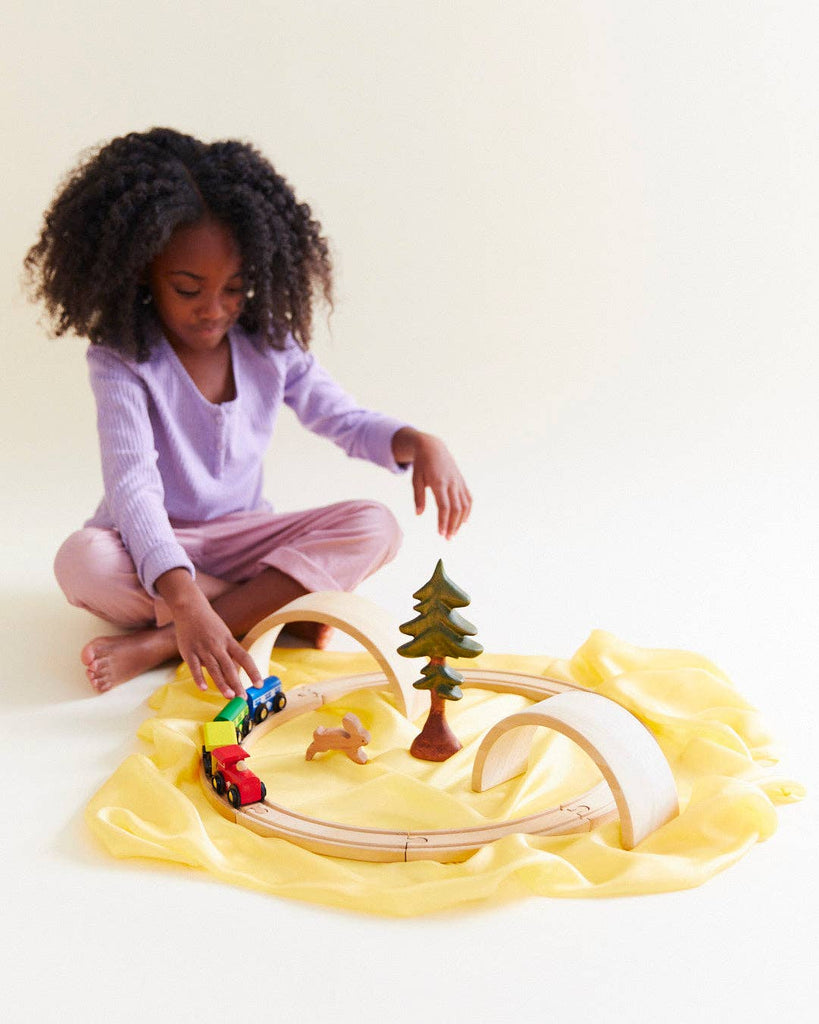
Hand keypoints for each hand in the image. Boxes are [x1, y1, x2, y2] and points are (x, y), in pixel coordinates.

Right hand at [155, 569, 261, 697]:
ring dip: (221, 684)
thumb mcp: (224, 635)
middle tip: (243, 698)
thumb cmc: (209, 625)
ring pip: (214, 669)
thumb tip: (232, 673)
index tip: (259, 684)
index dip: (253, 671)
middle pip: (229, 667)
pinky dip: (199, 678)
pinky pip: (194, 667)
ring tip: (229, 696)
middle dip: (237, 684)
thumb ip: (227, 654)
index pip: (245, 658)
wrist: (190, 609)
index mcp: (229, 641)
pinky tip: (204, 688)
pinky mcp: (189, 652)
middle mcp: (218, 646)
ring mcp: (203, 649)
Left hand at [392, 427, 471, 538]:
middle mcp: (451, 483)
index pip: (444, 506)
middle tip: (447, 538)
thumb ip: (418, 497)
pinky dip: (467, 511)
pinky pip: (468, 498)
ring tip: (453, 533)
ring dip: (460, 521)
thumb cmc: (421, 464)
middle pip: (456, 508)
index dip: (444, 521)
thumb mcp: (416, 479)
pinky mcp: (462, 481)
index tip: (441, 534)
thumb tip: (419, 514)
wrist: (433, 447)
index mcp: (439, 482)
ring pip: (464, 505)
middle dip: (452, 525)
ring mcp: (459, 482)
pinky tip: (463, 521)